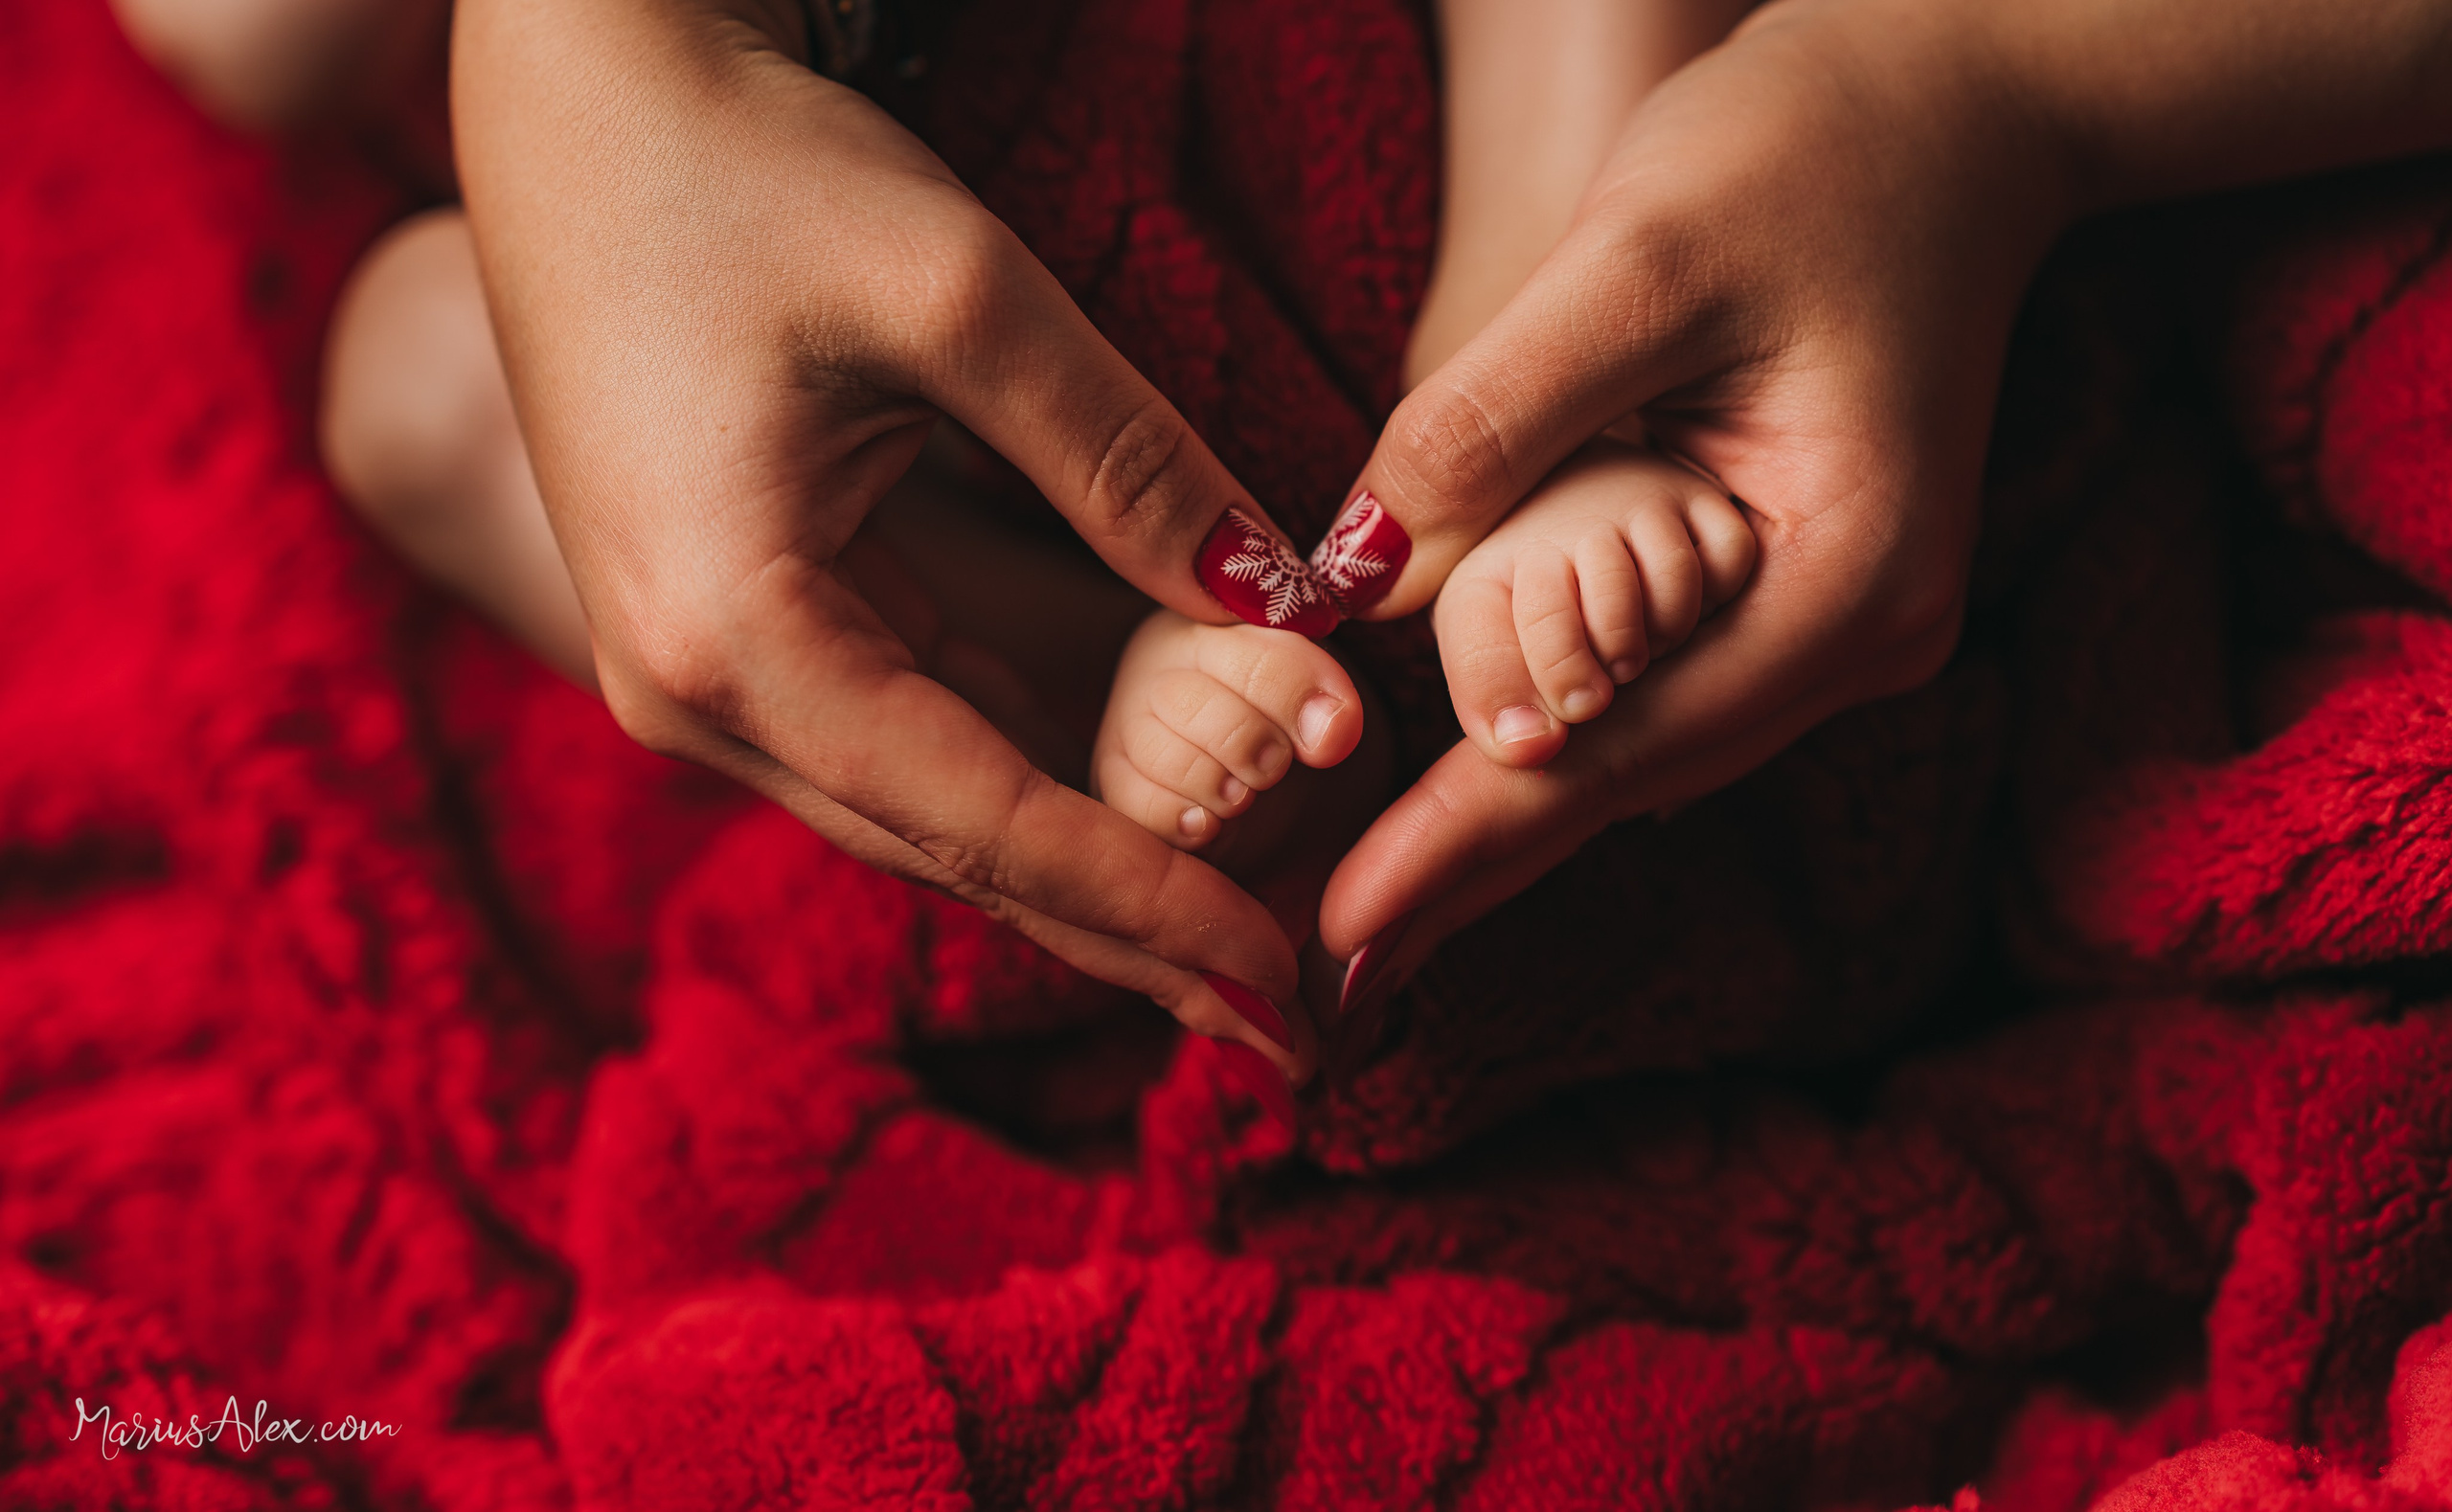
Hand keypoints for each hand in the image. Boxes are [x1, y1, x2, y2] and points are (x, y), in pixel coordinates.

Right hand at [453, 0, 1320, 1078]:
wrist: (576, 83)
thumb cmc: (739, 164)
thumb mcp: (963, 299)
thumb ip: (1130, 465)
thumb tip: (1282, 603)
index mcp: (732, 635)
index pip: (987, 823)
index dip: (1151, 910)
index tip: (1285, 986)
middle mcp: (697, 690)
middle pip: (957, 852)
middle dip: (1132, 933)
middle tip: (1290, 1026)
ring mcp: (705, 666)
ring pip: (935, 807)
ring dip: (1089, 868)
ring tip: (1238, 948)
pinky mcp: (736, 620)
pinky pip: (906, 729)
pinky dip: (1032, 776)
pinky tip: (1140, 819)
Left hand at [1325, 0, 2451, 1019]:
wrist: (1957, 100)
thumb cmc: (1814, 147)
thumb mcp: (1643, 254)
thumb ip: (1495, 417)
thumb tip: (1357, 572)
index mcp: (1844, 575)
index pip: (1615, 747)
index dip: (1465, 843)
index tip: (1346, 937)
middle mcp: (1857, 631)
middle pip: (1623, 782)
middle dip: (1466, 868)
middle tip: (1319, 978)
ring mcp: (1830, 619)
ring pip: (1633, 750)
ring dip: (1495, 822)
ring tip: (1362, 910)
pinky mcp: (1783, 583)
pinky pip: (1645, 689)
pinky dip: (1540, 738)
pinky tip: (1451, 789)